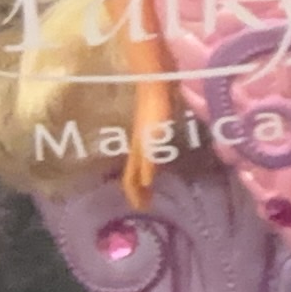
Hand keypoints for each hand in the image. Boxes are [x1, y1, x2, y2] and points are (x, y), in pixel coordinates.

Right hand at [121, 70, 172, 206]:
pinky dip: (150, 164)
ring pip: (140, 164)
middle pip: (134, 173)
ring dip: (144, 179)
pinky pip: (147, 152)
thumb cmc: (156, 108)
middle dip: (139, 191)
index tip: (142, 208)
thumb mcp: (153, 136)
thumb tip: (146, 182)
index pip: (131, 178)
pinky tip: (159, 161)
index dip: (135, 194)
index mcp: (138, 150)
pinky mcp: (151, 129)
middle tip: (147, 203)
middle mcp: (138, 146)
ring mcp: (143, 137)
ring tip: (150, 187)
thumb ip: (150, 158)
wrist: (155, 83)